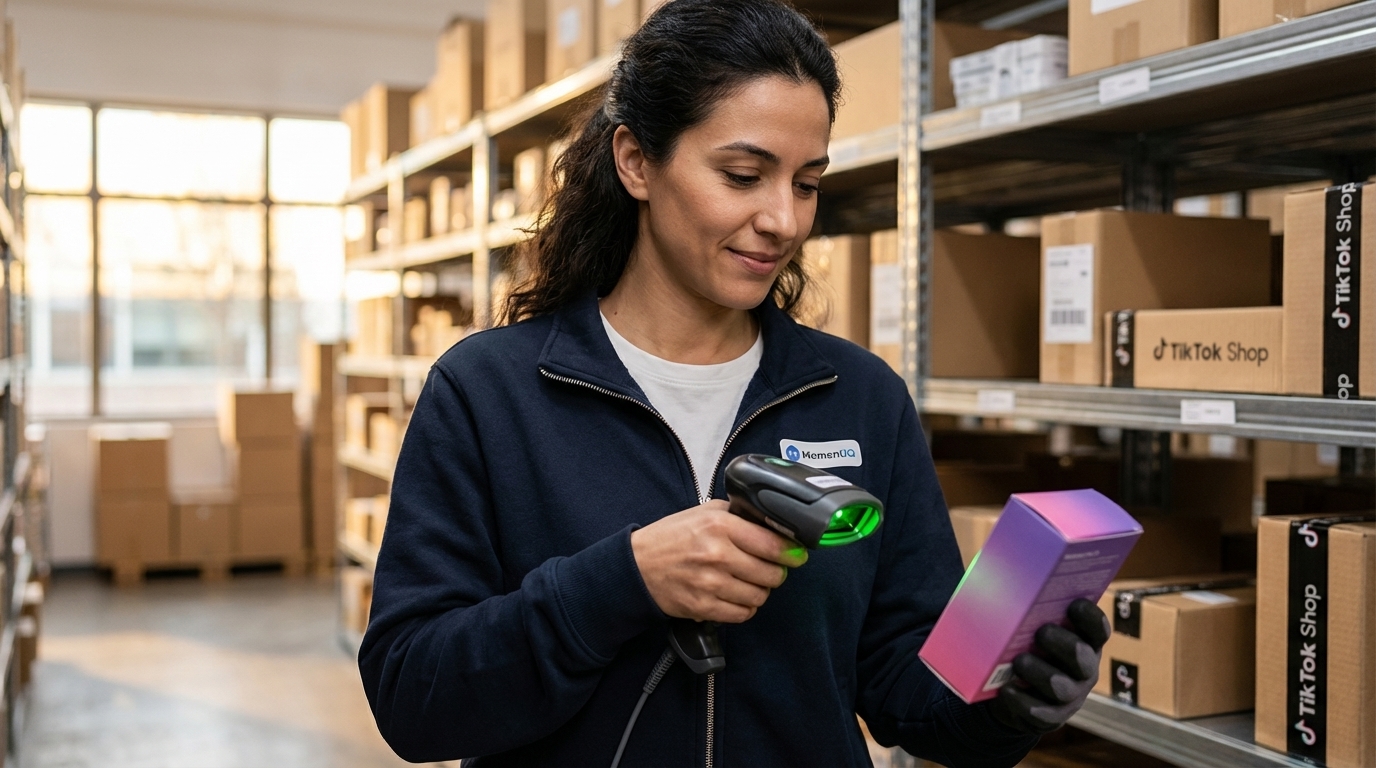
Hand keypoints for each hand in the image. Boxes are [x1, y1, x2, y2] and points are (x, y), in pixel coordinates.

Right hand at [631, 500, 807, 623]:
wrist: (637, 566)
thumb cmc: (670, 538)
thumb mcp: (703, 512)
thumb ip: (737, 516)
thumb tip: (772, 525)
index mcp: (720, 527)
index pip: (773, 544)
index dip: (792, 552)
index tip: (796, 554)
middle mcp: (718, 555)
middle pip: (772, 573)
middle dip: (777, 572)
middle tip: (770, 568)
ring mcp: (711, 584)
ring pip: (759, 596)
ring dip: (760, 590)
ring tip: (749, 582)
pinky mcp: (704, 606)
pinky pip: (742, 613)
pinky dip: (745, 607)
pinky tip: (737, 596)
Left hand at [989, 598, 1110, 733]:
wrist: (1014, 689)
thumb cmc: (1025, 645)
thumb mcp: (1030, 625)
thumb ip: (1030, 608)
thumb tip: (1006, 575)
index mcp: (1084, 641)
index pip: (1098, 629)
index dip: (1090, 617)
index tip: (1074, 604)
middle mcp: (1084, 669)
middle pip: (1082, 657)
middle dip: (1064, 644)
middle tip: (1042, 632)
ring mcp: (1070, 695)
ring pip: (1062, 687)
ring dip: (1040, 672)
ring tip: (1019, 661)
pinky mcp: (1052, 717)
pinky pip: (1041, 713)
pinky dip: (1022, 701)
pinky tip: (1006, 689)